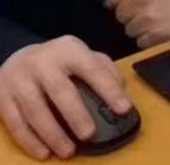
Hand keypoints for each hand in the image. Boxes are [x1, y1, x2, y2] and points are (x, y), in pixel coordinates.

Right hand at [0, 36, 129, 160]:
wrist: (18, 57)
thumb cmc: (59, 61)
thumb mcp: (82, 55)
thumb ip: (103, 69)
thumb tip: (121, 91)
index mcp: (69, 50)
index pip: (93, 70)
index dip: (109, 90)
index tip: (124, 109)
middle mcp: (43, 62)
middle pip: (60, 91)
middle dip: (76, 115)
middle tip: (89, 135)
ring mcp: (20, 80)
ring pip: (35, 110)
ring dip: (52, 134)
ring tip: (68, 151)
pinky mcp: (3, 97)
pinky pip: (16, 123)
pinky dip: (30, 141)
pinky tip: (44, 153)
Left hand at [106, 0, 169, 49]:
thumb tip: (109, 3)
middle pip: (120, 14)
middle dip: (133, 12)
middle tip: (154, 8)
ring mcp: (146, 19)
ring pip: (130, 29)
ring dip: (142, 27)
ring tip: (162, 18)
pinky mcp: (155, 37)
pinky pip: (141, 42)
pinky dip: (151, 38)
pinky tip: (166, 28)